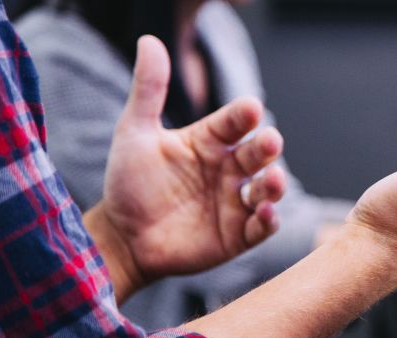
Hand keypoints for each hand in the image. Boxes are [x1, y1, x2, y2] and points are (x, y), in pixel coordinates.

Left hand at [83, 36, 285, 301]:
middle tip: (269, 141)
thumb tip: (150, 41)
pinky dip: (268, 220)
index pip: (234, 122)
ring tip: (273, 180)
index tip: (250, 108)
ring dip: (275, 184)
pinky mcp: (237, 235)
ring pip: (267, 189)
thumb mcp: (135, 133)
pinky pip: (261, 227)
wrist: (121, 237)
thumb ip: (149, 90)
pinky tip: (265, 213)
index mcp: (210, 142)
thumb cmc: (129, 183)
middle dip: (267, 147)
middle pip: (258, 154)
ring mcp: (235, 202)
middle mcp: (229, 169)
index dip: (243, 115)